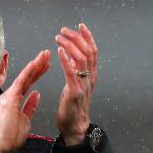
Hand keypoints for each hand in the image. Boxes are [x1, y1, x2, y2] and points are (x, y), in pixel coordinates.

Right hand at [0, 50, 50, 152]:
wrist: (1, 146)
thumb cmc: (10, 137)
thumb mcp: (25, 119)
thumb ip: (30, 106)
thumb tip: (36, 95)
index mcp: (15, 101)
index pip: (28, 84)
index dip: (37, 74)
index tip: (46, 66)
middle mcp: (11, 96)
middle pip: (27, 78)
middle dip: (38, 66)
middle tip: (47, 55)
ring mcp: (9, 96)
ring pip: (25, 76)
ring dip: (35, 65)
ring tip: (44, 55)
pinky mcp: (10, 98)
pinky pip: (21, 82)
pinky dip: (28, 72)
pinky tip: (35, 63)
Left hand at [55, 23, 97, 145]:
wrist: (74, 127)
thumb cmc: (72, 107)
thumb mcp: (75, 84)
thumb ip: (75, 70)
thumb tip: (71, 55)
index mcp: (91, 76)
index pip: (93, 51)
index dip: (87, 37)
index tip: (80, 26)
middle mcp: (91, 78)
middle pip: (88, 51)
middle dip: (77, 37)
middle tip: (64, 30)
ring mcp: (84, 85)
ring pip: (81, 58)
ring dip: (70, 45)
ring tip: (59, 38)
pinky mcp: (75, 92)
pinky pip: (71, 73)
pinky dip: (66, 60)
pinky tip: (60, 51)